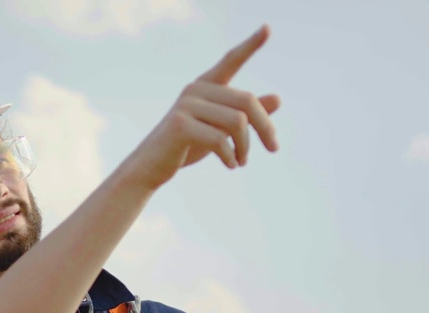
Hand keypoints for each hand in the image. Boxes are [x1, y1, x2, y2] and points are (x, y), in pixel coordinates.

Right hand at [124, 25, 280, 188]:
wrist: (150, 166)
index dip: (250, 45)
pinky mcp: (181, 125)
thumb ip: (246, 115)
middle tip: (273, 148)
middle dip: (265, 127)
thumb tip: (278, 99)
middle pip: (247, 101)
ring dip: (246, 147)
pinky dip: (230, 156)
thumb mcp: (220, 129)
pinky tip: (231, 165)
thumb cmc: (186, 146)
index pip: (231, 60)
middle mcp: (195, 89)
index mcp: (206, 85)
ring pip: (237, 122)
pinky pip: (220, 140)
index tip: (267, 28)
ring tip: (242, 161)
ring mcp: (186, 105)